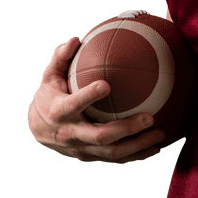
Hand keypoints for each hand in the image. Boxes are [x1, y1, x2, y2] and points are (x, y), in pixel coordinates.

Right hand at [27, 37, 166, 162]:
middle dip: (126, 129)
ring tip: (160, 134)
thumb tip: (76, 39)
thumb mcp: (49, 76)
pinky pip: (115, 159)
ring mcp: (81, 149)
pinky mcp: (90, 157)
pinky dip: (136, 155)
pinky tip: (156, 147)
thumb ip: (61, 58)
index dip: (89, 96)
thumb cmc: (49, 95)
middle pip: (100, 135)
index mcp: (59, 112)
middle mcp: (70, 134)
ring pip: (112, 152)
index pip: (74, 104)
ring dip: (138, 145)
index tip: (106, 85)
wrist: (37, 130)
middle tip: (150, 117)